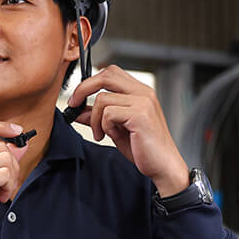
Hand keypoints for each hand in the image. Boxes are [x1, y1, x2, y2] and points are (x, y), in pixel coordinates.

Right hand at [0, 118, 29, 238]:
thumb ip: (0, 159)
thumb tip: (20, 144)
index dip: (0, 125)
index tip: (16, 130)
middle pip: (1, 146)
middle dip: (11, 165)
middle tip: (4, 184)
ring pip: (6, 158)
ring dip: (10, 178)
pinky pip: (5, 174)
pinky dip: (8, 187)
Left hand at [67, 65, 188, 195]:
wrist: (163, 166)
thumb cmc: (143, 149)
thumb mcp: (115, 130)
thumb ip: (98, 118)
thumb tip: (78, 111)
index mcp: (140, 92)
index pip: (111, 72)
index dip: (90, 82)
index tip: (77, 99)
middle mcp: (143, 92)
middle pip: (106, 75)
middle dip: (83, 89)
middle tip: (74, 106)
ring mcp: (143, 102)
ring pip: (102, 98)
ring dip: (94, 119)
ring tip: (101, 134)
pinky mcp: (140, 115)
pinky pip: (108, 113)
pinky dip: (104, 126)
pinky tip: (110, 136)